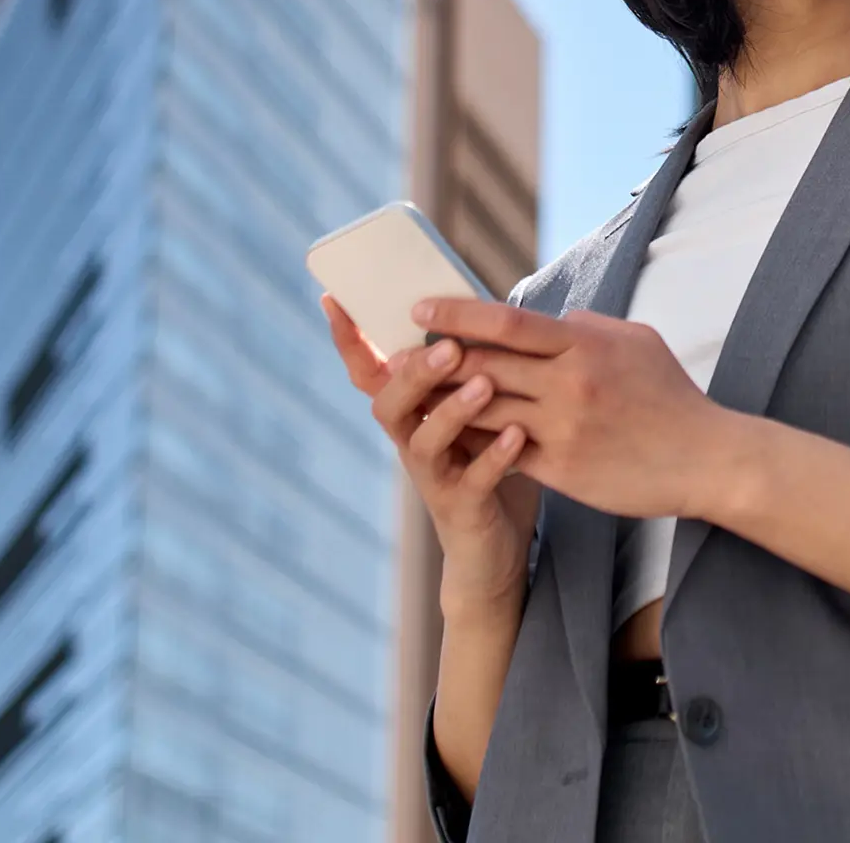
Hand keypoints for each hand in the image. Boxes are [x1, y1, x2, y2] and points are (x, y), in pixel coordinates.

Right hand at [321, 295, 540, 610]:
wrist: (493, 549)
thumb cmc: (483, 465)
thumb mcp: (471, 412)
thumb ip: (466, 369)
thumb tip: (474, 307)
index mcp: (410, 413)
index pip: (368, 372)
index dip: (348, 340)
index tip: (332, 299)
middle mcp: (410, 442)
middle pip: (390, 403)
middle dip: (415, 373)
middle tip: (447, 346)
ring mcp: (432, 477)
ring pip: (425, 442)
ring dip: (453, 410)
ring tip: (484, 385)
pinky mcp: (462, 507)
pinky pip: (474, 481)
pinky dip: (495, 457)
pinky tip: (517, 435)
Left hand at [412, 297, 740, 519]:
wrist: (708, 459)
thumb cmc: (670, 396)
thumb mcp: (634, 341)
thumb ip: (585, 328)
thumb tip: (548, 319)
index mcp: (584, 344)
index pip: (506, 321)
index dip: (457, 313)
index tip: (420, 309)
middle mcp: (570, 383)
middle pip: (484, 366)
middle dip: (435, 360)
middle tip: (398, 356)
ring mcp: (565, 429)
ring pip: (487, 411)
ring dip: (445, 404)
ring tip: (413, 396)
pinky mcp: (564, 470)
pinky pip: (505, 453)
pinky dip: (476, 443)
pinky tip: (451, 437)